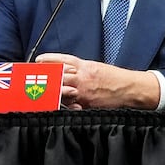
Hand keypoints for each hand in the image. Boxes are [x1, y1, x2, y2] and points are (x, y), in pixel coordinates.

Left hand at [40, 52, 160, 108]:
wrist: (130, 88)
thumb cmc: (114, 78)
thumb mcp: (97, 68)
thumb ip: (80, 69)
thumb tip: (64, 69)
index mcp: (86, 66)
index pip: (64, 60)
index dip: (50, 59)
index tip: (38, 60)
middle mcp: (84, 77)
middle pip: (59, 75)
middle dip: (46, 77)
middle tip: (34, 78)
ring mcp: (84, 91)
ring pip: (62, 90)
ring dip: (51, 91)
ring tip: (39, 92)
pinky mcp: (87, 104)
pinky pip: (71, 105)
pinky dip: (63, 105)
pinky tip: (56, 104)